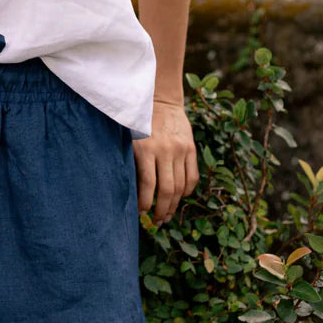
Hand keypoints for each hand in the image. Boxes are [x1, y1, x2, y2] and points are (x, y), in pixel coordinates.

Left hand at [132, 100, 198, 225]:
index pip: (147, 184)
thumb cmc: (137, 123)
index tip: (141, 212)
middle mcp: (165, 150)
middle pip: (167, 190)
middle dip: (162, 210)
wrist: (160, 100)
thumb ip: (132, 163)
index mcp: (146, 149)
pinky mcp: (191, 148)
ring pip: (181, 186)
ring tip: (167, 215)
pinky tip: (180, 197)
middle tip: (156, 222)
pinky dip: (187, 190)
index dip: (145, 202)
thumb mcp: (129, 140)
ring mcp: (180, 150)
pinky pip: (192, 176)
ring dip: (175, 205)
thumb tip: (131, 193)